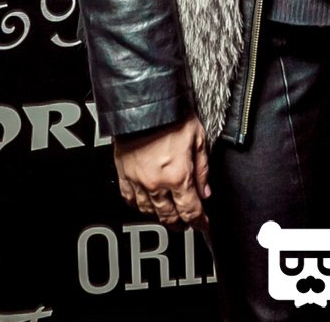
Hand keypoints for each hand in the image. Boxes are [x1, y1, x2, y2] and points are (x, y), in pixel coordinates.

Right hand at [113, 114, 209, 231]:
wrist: (142, 104)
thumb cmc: (171, 115)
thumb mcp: (198, 138)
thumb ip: (202, 168)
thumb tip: (205, 190)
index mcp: (178, 176)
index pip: (191, 211)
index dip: (200, 222)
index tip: (204, 226)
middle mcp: (157, 184)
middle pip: (170, 216)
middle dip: (181, 223)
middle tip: (188, 223)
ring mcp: (138, 181)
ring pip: (150, 212)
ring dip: (162, 217)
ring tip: (170, 215)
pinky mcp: (123, 175)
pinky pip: (130, 200)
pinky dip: (140, 207)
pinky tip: (146, 205)